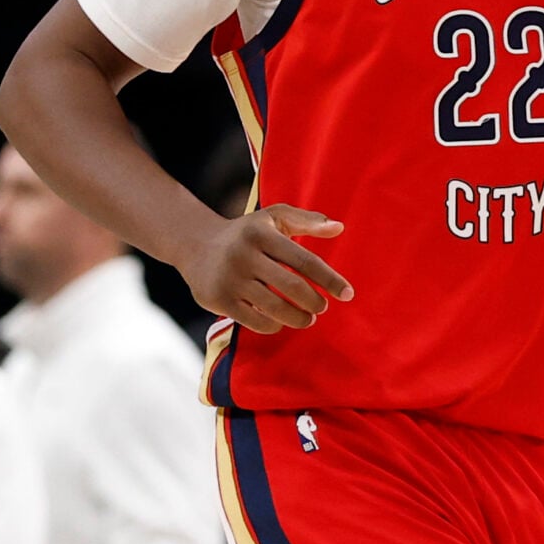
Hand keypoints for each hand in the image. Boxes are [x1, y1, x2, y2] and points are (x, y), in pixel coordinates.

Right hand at [183, 204, 352, 332]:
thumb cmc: (247, 233)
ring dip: (298, 318)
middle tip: (322, 307)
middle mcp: (243, 255)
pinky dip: (274, 325)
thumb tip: (339, 228)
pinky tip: (282, 322)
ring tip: (308, 318)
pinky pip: (254, 321)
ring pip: (274, 307)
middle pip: (292, 286)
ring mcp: (229, 279)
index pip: (305, 261)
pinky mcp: (218, 299)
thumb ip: (308, 221)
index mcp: (262, 233)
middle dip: (314, 301)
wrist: (195, 245)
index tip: (348, 294)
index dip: (330, 279)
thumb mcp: (274, 218)